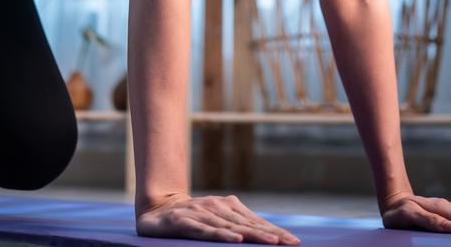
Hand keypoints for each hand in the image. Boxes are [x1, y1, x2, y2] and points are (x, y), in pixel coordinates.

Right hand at [137, 193, 300, 243]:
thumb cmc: (192, 218)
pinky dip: (221, 235)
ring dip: (252, 234)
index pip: (255, 221)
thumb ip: (236, 225)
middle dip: (271, 234)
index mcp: (227, 206)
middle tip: (290, 243)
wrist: (156, 208)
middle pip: (247, 224)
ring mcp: (200, 213)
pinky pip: (205, 231)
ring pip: (230, 227)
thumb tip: (268, 236)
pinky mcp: (183, 221)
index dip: (275, 231)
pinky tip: (235, 239)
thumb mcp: (215, 220)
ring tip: (271, 242)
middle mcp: (216, 207)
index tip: (294, 241)